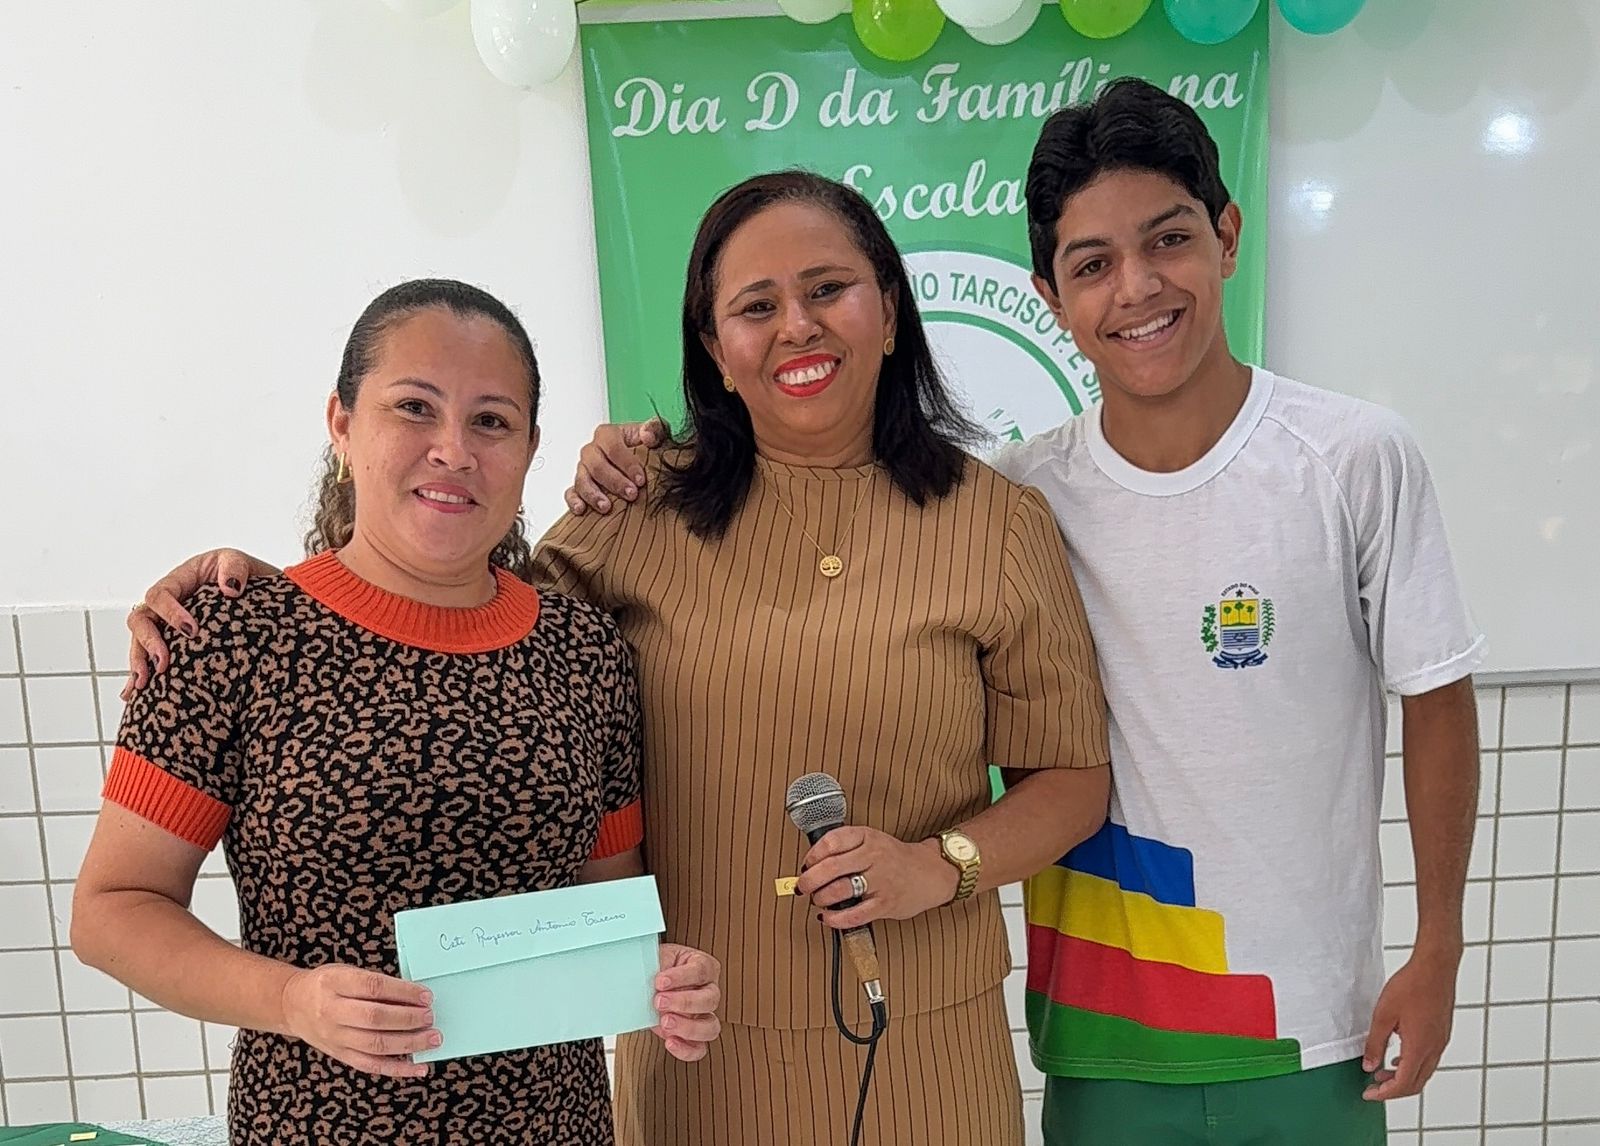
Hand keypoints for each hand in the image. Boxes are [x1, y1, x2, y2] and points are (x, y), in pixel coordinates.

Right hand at [123, 549, 278, 698]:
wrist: (257, 593)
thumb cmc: (243, 575)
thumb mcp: (239, 562)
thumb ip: (234, 568)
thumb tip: (230, 589)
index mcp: (179, 581)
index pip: (160, 595)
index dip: (170, 613)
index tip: (191, 631)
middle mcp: (167, 604)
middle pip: (142, 621)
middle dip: (148, 643)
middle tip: (163, 664)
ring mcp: (166, 625)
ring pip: (140, 642)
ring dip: (139, 663)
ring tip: (145, 684)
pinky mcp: (173, 643)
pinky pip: (150, 657)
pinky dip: (140, 675)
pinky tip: (134, 694)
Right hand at [280, 965, 438, 1078]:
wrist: (294, 1006)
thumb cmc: (327, 985)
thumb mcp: (346, 972)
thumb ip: (375, 983)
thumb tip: (414, 995)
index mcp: (334, 983)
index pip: (373, 987)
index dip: (403, 992)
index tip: (425, 995)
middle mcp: (332, 1012)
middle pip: (375, 1018)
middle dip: (408, 1018)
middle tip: (430, 1016)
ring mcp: (335, 1037)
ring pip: (376, 1045)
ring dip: (409, 1044)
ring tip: (432, 1038)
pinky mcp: (341, 1055)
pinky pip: (372, 1065)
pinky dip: (399, 1069)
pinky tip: (420, 1067)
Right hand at [564, 418, 667, 514]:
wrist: (639, 464)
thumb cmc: (644, 448)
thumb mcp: (655, 435)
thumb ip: (655, 430)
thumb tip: (648, 436)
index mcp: (607, 435)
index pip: (612, 446)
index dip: (626, 463)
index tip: (641, 479)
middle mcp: (592, 451)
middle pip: (596, 465)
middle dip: (614, 482)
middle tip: (631, 494)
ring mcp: (584, 469)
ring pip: (582, 480)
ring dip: (594, 494)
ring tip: (607, 507)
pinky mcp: (579, 486)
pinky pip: (571, 493)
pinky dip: (574, 501)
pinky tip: (582, 509)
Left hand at [651, 943, 720, 1061]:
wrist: (646, 982)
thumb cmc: (656, 967)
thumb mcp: (656, 958)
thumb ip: (656, 965)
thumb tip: (645, 976)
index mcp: (704, 966)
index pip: (701, 971)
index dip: (681, 977)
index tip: (660, 981)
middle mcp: (709, 991)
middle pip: (710, 999)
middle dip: (684, 1002)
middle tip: (659, 1001)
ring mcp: (704, 1016)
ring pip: (711, 1027)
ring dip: (688, 1027)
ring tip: (664, 1022)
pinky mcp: (694, 1037)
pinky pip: (699, 1049)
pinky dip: (686, 1049)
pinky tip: (670, 1041)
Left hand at [795, 828, 957, 930]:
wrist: (930, 872)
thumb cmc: (895, 858)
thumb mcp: (872, 840)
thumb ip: (846, 848)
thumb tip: (811, 864)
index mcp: (868, 837)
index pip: (831, 841)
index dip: (812, 855)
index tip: (806, 864)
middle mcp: (874, 856)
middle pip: (830, 867)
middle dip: (809, 880)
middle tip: (803, 886)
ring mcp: (881, 881)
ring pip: (838, 891)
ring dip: (820, 898)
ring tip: (818, 900)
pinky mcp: (885, 904)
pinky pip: (853, 915)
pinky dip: (834, 919)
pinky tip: (827, 917)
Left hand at [1361, 947, 1459, 1100]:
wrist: (1435, 967)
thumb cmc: (1411, 986)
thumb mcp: (1383, 1015)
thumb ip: (1375, 1043)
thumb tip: (1369, 1065)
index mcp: (1419, 1047)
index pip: (1403, 1084)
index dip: (1384, 1094)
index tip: (1369, 1094)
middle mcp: (1434, 1049)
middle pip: (1415, 1084)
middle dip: (1393, 1090)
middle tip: (1373, 1088)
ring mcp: (1440, 1042)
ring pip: (1423, 1073)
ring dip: (1403, 1078)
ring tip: (1381, 1073)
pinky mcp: (1442, 1034)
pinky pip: (1428, 1060)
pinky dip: (1412, 1066)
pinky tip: (1398, 1058)